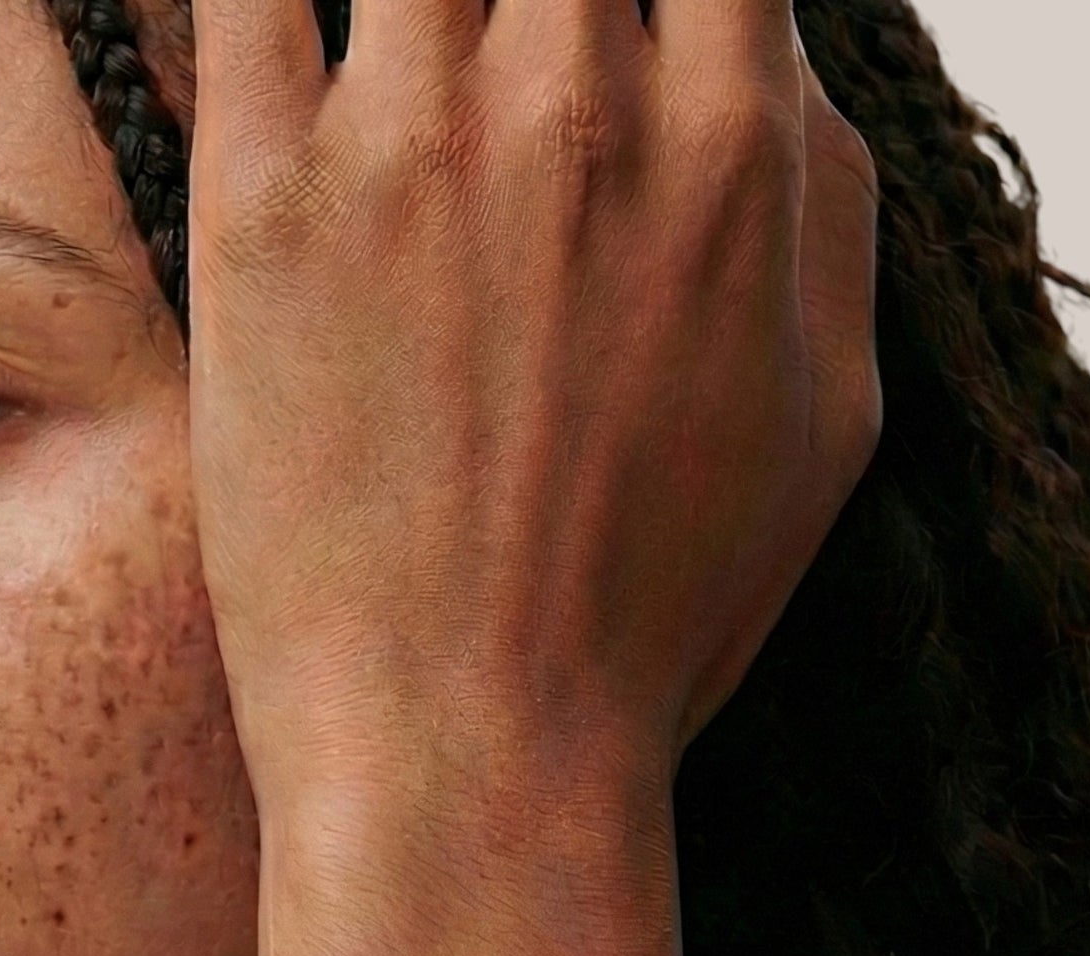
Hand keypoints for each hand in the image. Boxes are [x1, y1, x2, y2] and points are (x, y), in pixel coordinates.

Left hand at [186, 0, 880, 813]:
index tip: (614, 27)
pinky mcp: (261, 209)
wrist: (472, 749)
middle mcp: (575, 106)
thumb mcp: (827, 422)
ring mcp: (408, 145)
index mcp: (732, 148)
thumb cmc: (649, 617)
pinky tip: (263, 20)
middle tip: (499, 61)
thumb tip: (780, 69)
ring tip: (410, 58)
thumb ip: (825, 209)